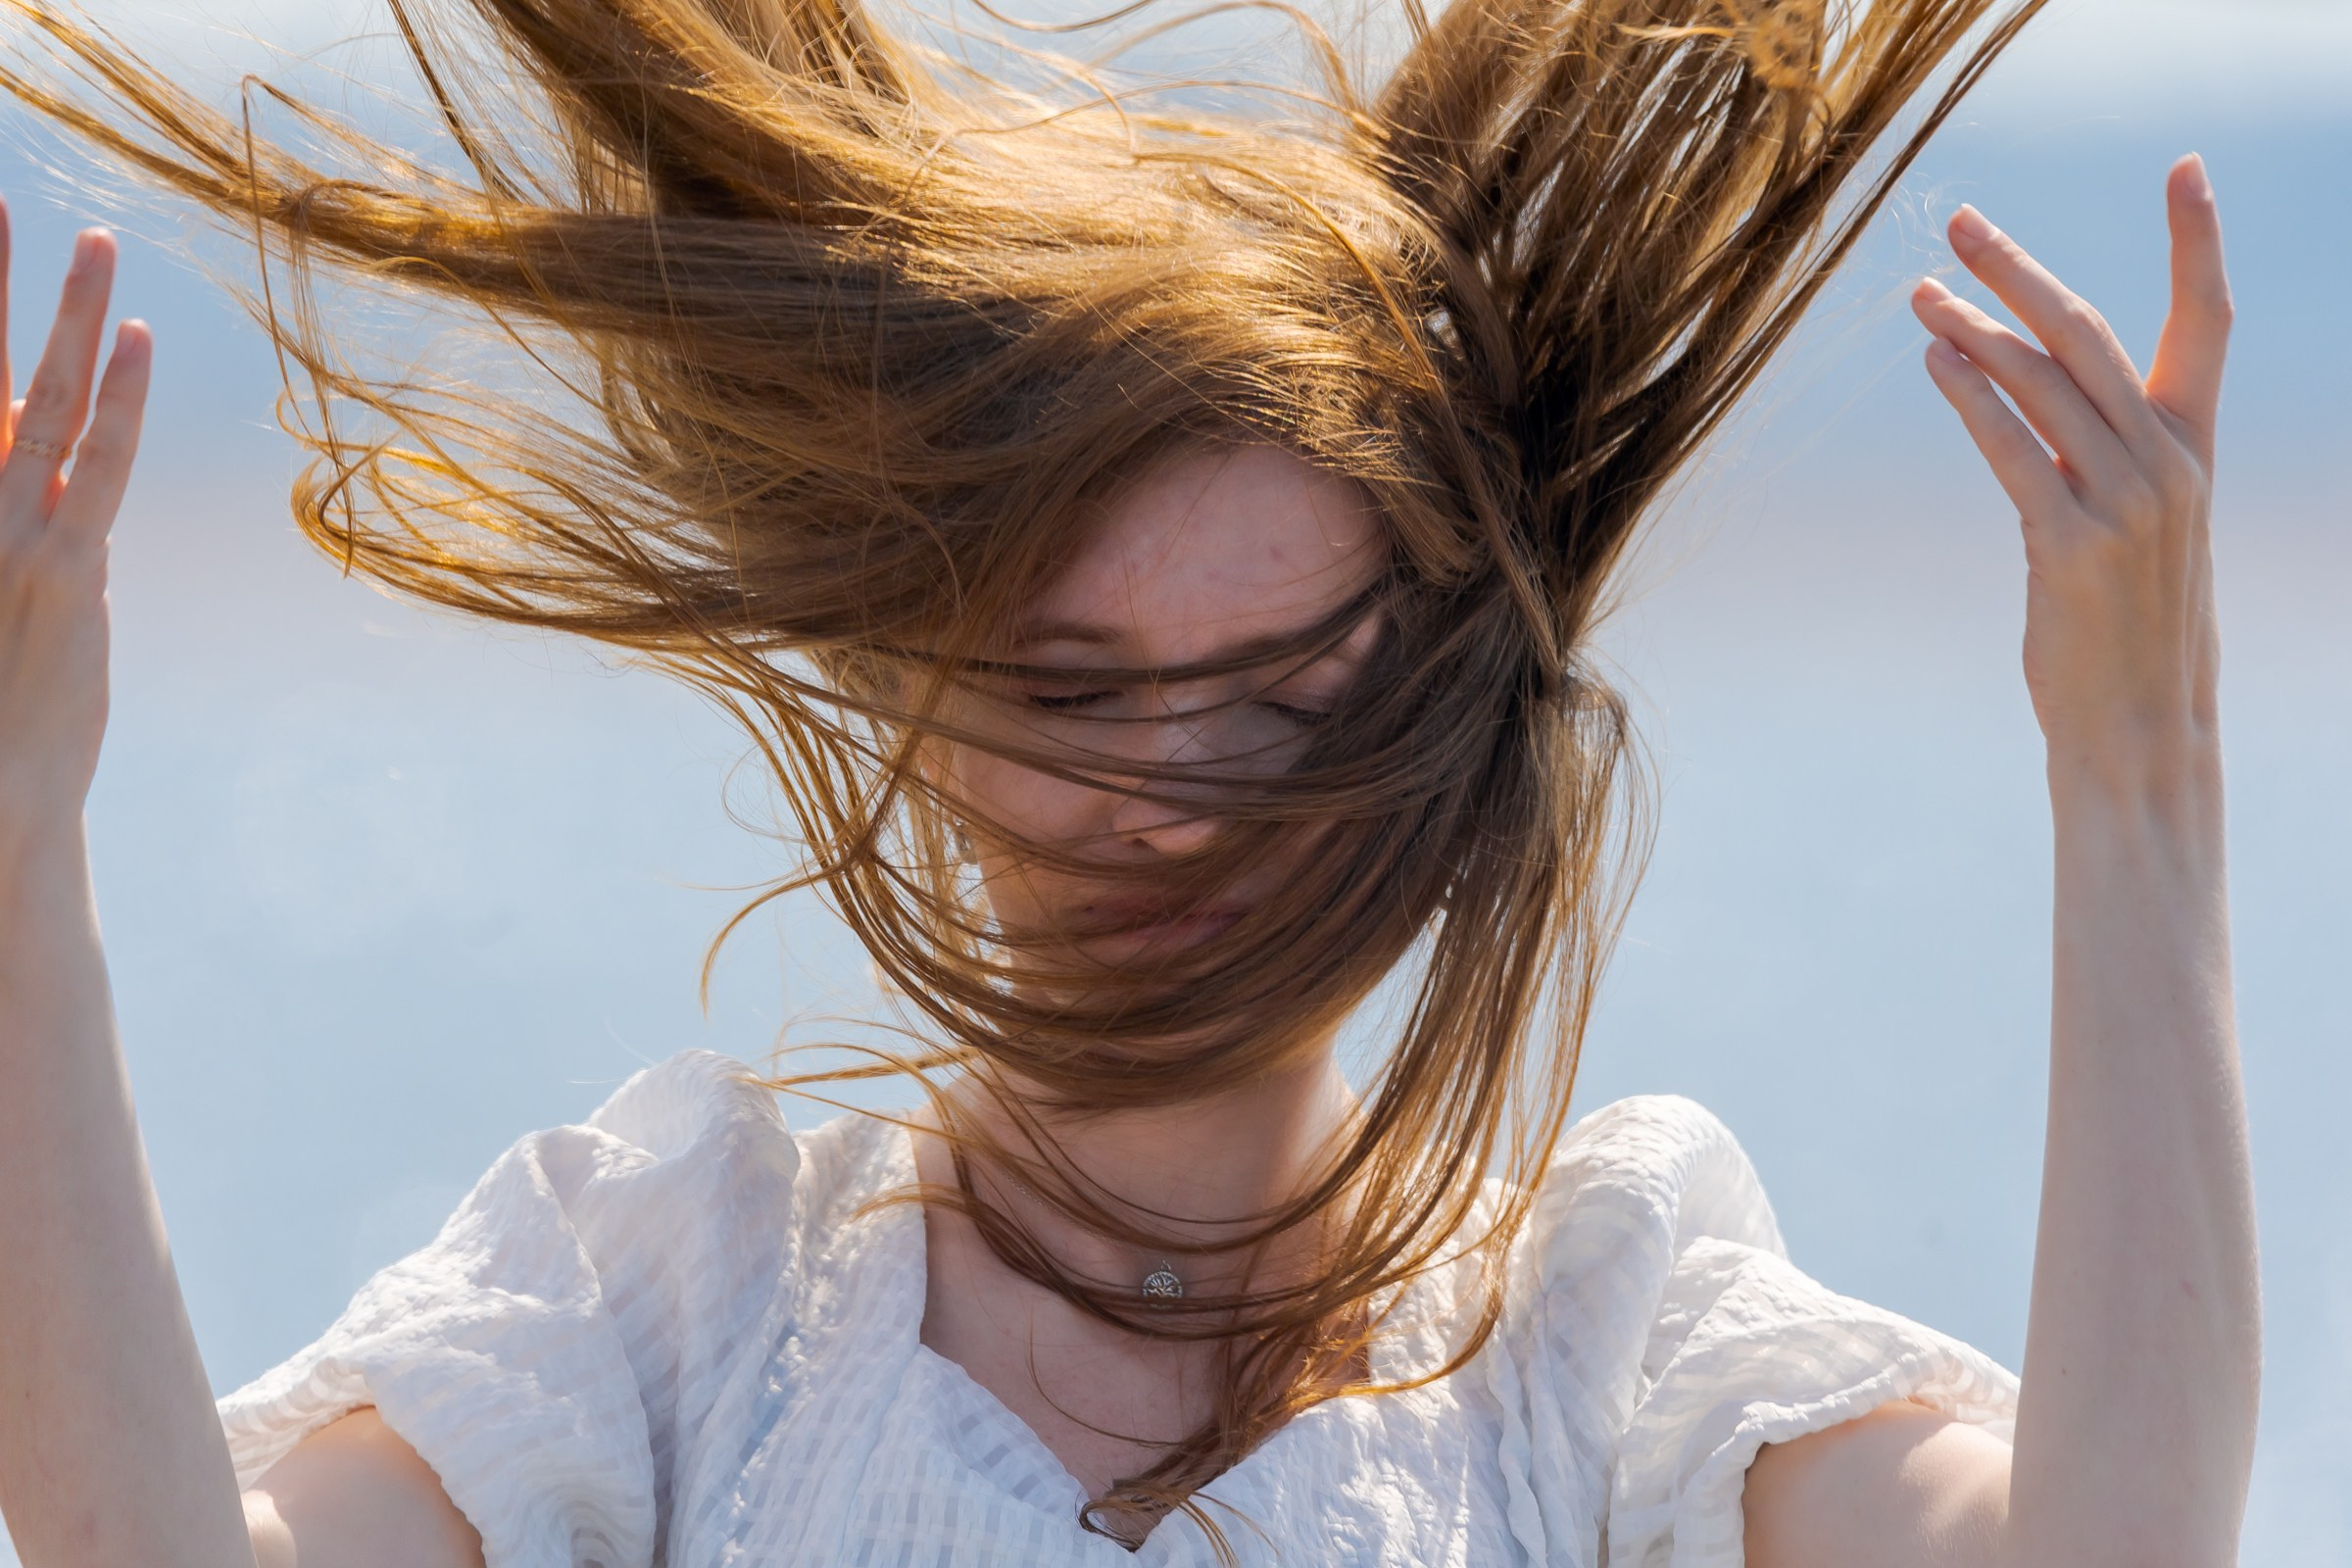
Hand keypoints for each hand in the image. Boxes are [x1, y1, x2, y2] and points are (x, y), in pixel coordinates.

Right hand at [0, 202, 152, 824]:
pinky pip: (101, 467)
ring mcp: (6, 534)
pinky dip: (124, 401)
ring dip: (73, 316)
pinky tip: (138, 340)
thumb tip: (55, 480)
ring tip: (96, 242)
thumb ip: (29, 525)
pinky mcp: (65, 572)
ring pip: (46, 400)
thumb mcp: (0, 598)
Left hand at [1911, 155, 2229, 795]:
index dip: (2199, 241)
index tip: (2187, 168)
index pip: (2206, 322)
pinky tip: (1933, 363)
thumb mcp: (2142, 531)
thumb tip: (2030, 398)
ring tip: (1919, 291)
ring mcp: (2124, 504)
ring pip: (2040, 386)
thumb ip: (2107, 458)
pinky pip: (2012, 452)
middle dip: (2022, 271)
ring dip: (1972, 330)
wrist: (2140, 731)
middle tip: (1962, 221)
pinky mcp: (2071, 547)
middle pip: (2090, 335)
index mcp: (2194, 450)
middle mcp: (2168, 465)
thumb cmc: (2132, 631)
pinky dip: (1970, 399)